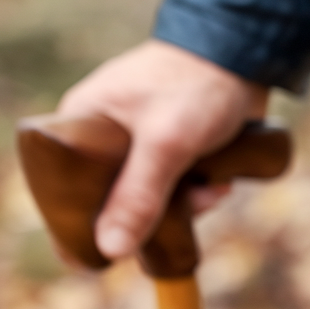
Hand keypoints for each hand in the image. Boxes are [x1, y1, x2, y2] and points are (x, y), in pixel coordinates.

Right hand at [57, 39, 269, 259]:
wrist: (246, 54)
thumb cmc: (196, 85)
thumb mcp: (165, 143)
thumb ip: (137, 195)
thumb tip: (110, 249)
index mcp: (81, 124)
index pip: (62, 187)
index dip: (82, 222)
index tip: (103, 255)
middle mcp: (104, 135)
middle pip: (113, 199)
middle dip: (151, 214)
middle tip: (182, 209)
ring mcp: (140, 143)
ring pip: (152, 198)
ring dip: (185, 204)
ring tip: (210, 187)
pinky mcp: (173, 148)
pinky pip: (177, 187)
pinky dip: (199, 191)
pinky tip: (220, 181)